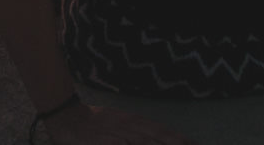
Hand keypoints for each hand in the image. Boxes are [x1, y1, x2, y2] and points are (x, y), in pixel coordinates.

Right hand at [43, 103, 194, 144]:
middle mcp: (129, 125)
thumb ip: (136, 130)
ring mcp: (118, 134)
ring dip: (159, 143)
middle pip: (157, 135)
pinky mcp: (107, 141)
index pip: (160, 129)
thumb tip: (153, 138)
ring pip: (144, 140)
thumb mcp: (119, 123)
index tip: (194, 143)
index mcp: (133, 120)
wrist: (69, 120)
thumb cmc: (95, 123)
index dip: (178, 137)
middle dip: (175, 142)